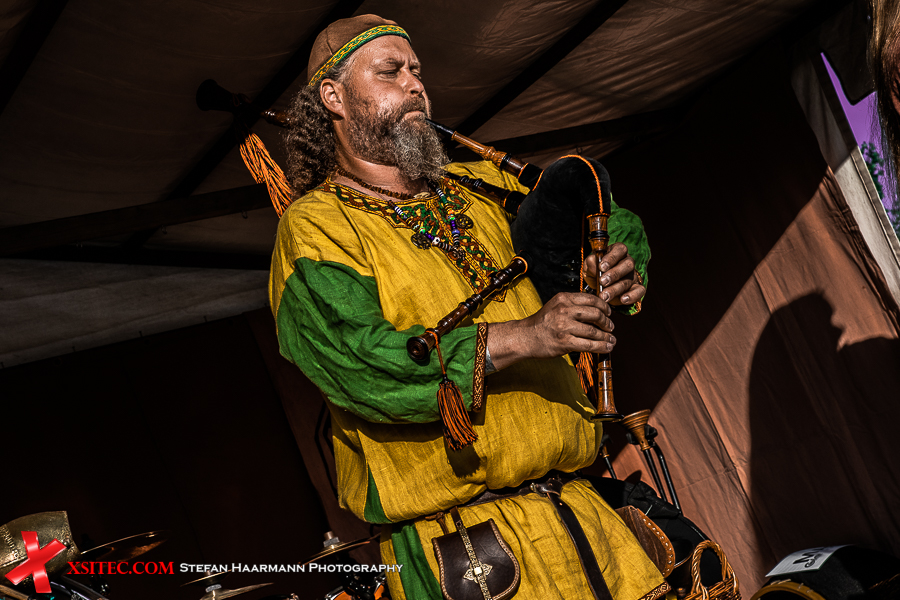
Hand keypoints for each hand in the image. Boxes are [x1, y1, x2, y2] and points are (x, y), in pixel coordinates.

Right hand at [487, 292, 615, 370]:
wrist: (525, 337)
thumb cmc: (541, 324)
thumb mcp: (555, 306)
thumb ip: (573, 305)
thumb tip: (596, 309)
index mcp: (563, 299)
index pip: (591, 299)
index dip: (604, 306)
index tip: (608, 313)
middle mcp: (564, 310)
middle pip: (595, 313)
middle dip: (606, 321)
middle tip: (610, 327)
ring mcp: (564, 327)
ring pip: (593, 331)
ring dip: (606, 336)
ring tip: (611, 339)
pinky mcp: (564, 342)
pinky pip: (588, 345)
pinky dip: (601, 347)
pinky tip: (606, 347)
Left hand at [582, 242, 645, 306]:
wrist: (599, 286)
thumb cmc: (595, 272)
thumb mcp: (589, 266)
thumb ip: (590, 263)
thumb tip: (593, 261)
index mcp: (616, 252)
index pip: (620, 249)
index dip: (612, 257)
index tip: (601, 267)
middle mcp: (627, 262)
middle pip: (628, 264)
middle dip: (615, 274)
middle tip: (602, 281)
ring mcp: (633, 275)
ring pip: (629, 279)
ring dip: (616, 288)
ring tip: (605, 296)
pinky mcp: (636, 287)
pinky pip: (640, 290)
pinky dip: (632, 296)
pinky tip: (622, 300)